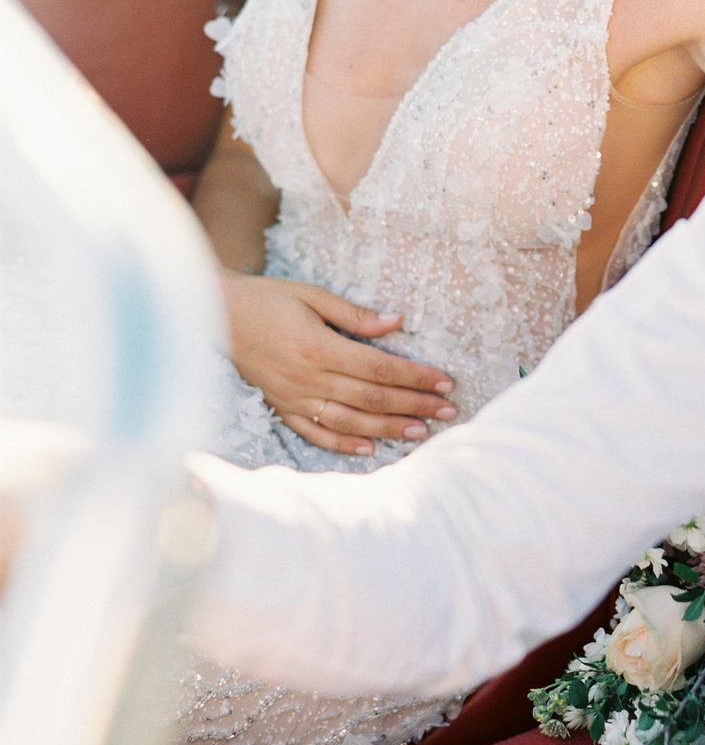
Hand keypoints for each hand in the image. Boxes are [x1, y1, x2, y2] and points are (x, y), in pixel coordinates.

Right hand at [223, 272, 455, 454]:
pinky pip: (316, 433)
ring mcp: (295, 398)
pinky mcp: (282, 409)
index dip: (416, 377)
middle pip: (373, 398)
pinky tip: (370, 450)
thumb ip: (355, 314)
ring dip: (388, 430)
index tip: (445, 383)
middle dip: (415, 405)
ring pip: (351, 422)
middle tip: (448, 412)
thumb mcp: (312, 295)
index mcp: (320, 347)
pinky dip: (344, 445)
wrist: (215, 315)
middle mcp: (309, 378)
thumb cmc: (267, 299)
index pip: (381, 367)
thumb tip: (397, 322)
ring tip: (420, 433)